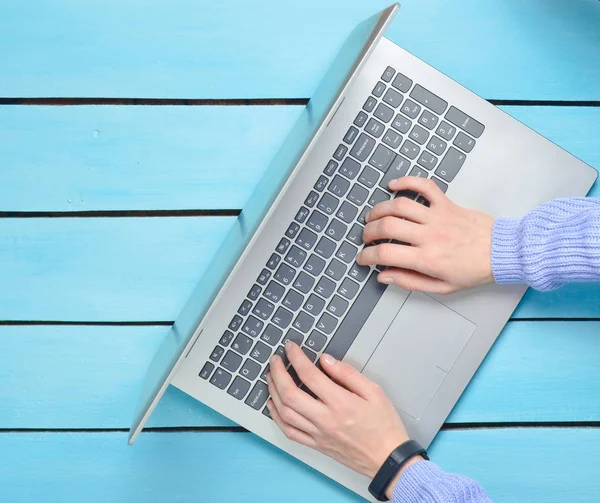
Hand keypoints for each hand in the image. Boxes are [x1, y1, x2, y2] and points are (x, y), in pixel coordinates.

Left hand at [266, 342, 419, 497]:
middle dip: (277, 373)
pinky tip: (273, 405)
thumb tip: (325, 360)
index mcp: (340, 403)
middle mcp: (325, 419)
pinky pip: (289, 432)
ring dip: (273, 392)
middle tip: (274, 360)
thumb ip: (348, 374)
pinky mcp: (316, 445)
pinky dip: (276, 417)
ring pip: (285, 413)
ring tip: (271, 377)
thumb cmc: (384, 425)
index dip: (296, 358)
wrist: (388, 458)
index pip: (309, 375)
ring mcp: (318, 434)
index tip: (290, 347)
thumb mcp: (374, 391)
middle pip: (290, 394)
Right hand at [356, 176, 493, 293]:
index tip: (363, 258)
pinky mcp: (446, 203)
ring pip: (399, 205)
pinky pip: (424, 186)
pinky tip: (393, 185)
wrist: (503, 252)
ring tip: (373, 216)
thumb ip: (410, 282)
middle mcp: (429, 235)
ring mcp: (437, 216)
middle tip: (366, 237)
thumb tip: (384, 276)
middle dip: (368, 231)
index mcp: (427, 259)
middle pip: (386, 226)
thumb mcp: (442, 287)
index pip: (385, 254)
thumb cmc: (474, 270)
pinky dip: (406, 181)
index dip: (367, 256)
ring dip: (379, 209)